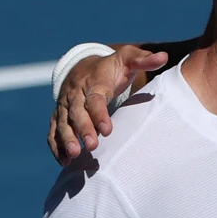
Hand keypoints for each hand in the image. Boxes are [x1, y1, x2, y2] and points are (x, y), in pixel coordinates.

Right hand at [49, 45, 167, 162]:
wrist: (82, 67)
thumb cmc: (111, 67)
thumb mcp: (127, 58)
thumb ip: (143, 59)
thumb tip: (163, 57)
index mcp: (93, 80)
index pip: (95, 98)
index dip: (99, 114)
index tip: (107, 130)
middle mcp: (75, 93)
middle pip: (76, 112)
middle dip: (83, 129)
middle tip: (93, 146)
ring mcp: (64, 105)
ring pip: (62, 122)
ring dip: (67, 139)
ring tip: (74, 155)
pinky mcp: (59, 115)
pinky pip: (53, 131)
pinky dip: (56, 146)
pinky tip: (65, 161)